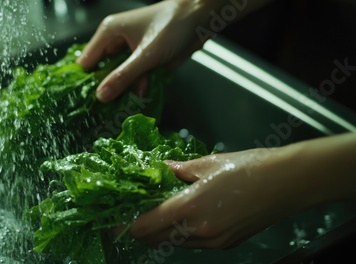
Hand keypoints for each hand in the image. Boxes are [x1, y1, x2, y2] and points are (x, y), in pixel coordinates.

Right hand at [77, 0, 206, 101]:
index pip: (86, 61)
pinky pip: (135, 78)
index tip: (87, 103)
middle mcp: (116, 41)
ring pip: (120, 77)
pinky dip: (140, 87)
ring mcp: (130, 52)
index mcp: (109, 32)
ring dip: (127, 90)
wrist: (202, 19)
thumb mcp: (146, 55)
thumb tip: (101, 96)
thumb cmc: (173, 26)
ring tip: (128, 103)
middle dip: (109, 89)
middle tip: (107, 111)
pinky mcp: (143, 60)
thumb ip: (123, 76)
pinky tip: (144, 94)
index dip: (86, 82)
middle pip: (103, 72)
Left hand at [128, 148, 297, 248]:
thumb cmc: (250, 168)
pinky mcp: (226, 244)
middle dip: (142, 231)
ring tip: (157, 216)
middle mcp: (200, 230)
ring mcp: (214, 241)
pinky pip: (193, 243)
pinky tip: (183, 219)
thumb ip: (180, 170)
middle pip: (157, 239)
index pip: (147, 225)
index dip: (129, 225)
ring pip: (175, 243)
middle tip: (134, 217)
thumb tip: (161, 170)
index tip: (118, 221)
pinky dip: (182, 234)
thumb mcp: (209, 163)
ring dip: (161, 233)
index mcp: (191, 207)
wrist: (289, 183)